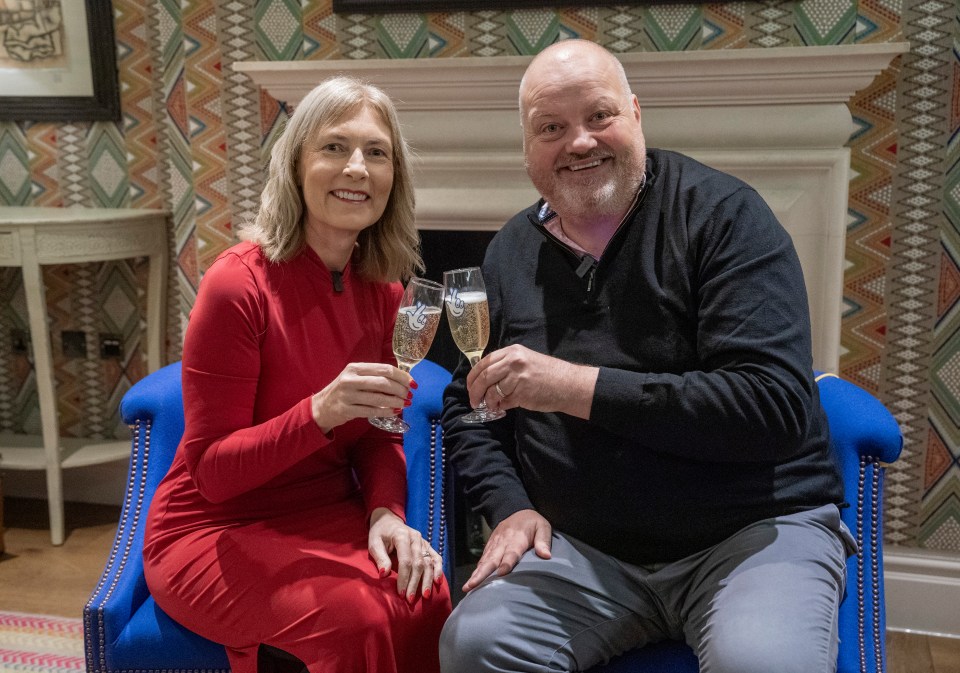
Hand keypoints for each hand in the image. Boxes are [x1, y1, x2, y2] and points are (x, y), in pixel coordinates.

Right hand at [311, 363, 412, 432]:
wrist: (322, 407)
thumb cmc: (345, 390)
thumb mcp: (356, 377)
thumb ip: (375, 376)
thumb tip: (403, 380)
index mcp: (355, 368)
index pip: (384, 369)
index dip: (402, 376)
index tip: (412, 383)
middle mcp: (350, 379)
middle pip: (383, 382)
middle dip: (400, 389)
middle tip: (409, 395)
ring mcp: (347, 395)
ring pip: (378, 398)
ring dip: (396, 401)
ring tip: (405, 404)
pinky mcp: (346, 410)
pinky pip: (372, 411)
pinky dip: (386, 411)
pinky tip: (394, 411)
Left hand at [368, 507, 443, 601]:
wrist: (388, 520)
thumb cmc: (379, 533)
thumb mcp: (374, 543)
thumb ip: (380, 557)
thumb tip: (384, 574)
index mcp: (402, 536)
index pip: (406, 560)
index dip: (404, 578)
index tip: (401, 593)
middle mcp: (416, 538)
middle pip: (419, 564)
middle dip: (415, 583)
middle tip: (410, 599)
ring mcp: (423, 541)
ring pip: (429, 562)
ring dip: (428, 580)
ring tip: (425, 595)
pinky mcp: (427, 545)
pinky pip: (436, 558)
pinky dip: (438, 570)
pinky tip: (438, 582)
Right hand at [463, 509, 551, 591]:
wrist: (516, 509)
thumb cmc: (532, 522)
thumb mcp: (543, 527)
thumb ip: (543, 541)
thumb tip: (546, 556)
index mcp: (517, 538)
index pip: (511, 553)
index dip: (506, 563)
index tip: (502, 574)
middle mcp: (503, 541)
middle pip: (492, 559)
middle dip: (482, 573)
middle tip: (473, 585)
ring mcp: (494, 543)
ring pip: (484, 560)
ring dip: (476, 573)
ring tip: (468, 587)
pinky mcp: (490, 545)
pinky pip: (483, 558)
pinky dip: (477, 569)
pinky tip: (472, 580)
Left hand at [467, 344, 597, 418]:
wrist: (569, 384)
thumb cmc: (548, 373)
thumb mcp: (526, 360)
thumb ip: (506, 365)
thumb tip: (485, 379)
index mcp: (513, 351)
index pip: (484, 362)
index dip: (473, 376)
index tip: (469, 386)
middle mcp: (513, 362)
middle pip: (484, 377)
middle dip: (474, 391)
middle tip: (473, 401)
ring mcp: (517, 378)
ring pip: (491, 391)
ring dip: (488, 402)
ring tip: (490, 406)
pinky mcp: (522, 393)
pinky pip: (503, 402)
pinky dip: (500, 406)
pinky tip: (504, 408)